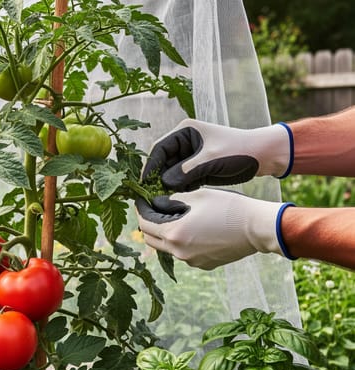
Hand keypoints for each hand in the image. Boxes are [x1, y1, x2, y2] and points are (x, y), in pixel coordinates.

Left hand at [134, 188, 291, 269]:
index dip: (141, 210)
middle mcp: (179, 251)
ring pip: (168, 247)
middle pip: (151, 239)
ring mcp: (191, 260)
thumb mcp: (198, 195)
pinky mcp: (203, 264)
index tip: (142, 201)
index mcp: (174, 233)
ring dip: (166, 234)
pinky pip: (185, 253)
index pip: (144, 223)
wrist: (258, 228)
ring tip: (177, 217)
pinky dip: (182, 242)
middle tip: (155, 209)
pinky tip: (194, 229)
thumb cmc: (229, 207)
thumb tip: (158, 203)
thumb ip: (172, 199)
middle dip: (149, 224)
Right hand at [142, 119, 292, 191]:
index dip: (150, 166)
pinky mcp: (198, 168)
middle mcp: (185, 142)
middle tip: (152, 195)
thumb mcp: (210, 160)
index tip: (144, 183)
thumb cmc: (239, 151)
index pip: (159, 149)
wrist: (265, 156)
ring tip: (162, 199)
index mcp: (185, 131)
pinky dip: (178, 189)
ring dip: (167, 185)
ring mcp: (191, 156)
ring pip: (170, 172)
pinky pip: (181, 180)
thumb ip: (185, 172)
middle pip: (162, 162)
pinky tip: (177, 198)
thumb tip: (163, 184)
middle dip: (158, 178)